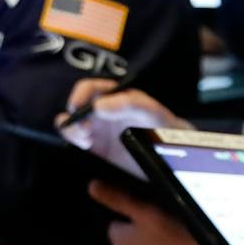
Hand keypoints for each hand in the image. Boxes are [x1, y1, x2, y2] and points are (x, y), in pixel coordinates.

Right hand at [56, 81, 181, 178]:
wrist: (172, 156)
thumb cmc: (162, 127)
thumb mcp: (152, 111)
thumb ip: (130, 103)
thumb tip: (99, 105)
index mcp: (113, 96)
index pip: (89, 88)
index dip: (80, 94)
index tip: (78, 107)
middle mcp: (100, 111)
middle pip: (74, 108)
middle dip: (73, 116)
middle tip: (84, 129)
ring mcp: (96, 131)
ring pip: (71, 126)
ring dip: (72, 130)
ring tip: (86, 140)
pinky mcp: (95, 150)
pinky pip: (77, 144)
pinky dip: (74, 143)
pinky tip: (86, 147)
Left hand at [86, 181, 201, 244]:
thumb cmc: (175, 237)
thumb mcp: (146, 211)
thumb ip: (118, 199)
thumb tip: (91, 187)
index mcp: (118, 244)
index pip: (117, 224)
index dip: (134, 217)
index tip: (152, 213)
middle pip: (132, 241)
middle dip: (145, 234)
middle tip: (169, 224)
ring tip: (179, 240)